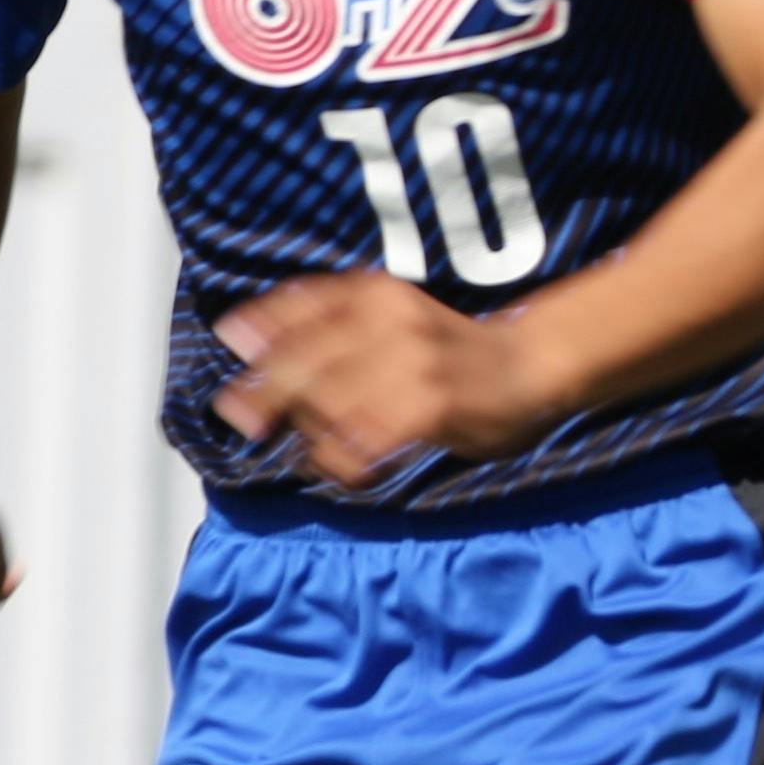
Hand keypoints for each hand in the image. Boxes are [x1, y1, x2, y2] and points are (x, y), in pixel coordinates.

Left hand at [208, 273, 551, 489]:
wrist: (531, 364)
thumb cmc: (453, 351)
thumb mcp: (394, 317)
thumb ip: (333, 325)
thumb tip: (246, 336)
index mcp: (376, 294)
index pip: (304, 301)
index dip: (263, 322)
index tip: (232, 339)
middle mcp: (387, 319)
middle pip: (306, 356)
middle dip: (266, 389)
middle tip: (242, 418)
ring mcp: (409, 360)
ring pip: (330, 400)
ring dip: (309, 432)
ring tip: (309, 456)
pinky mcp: (429, 403)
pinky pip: (367, 437)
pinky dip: (345, 459)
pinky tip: (346, 470)